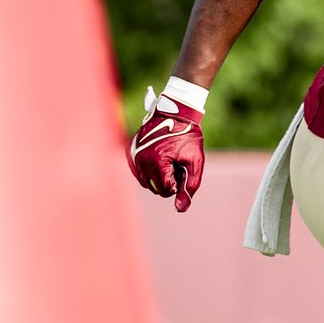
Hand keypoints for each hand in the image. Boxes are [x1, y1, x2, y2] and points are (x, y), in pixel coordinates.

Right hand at [127, 87, 204, 211]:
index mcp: (155, 165)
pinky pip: (138, 170)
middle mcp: (139, 161)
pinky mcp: (129, 151)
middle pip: (155, 187)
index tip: (182, 167)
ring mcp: (132, 156)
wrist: (176, 112)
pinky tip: (158, 155)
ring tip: (167, 157)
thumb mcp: (194, 163)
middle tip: (176, 161)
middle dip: (167, 179)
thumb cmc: (188, 138)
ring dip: (157, 174)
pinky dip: (148, 168)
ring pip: (145, 180)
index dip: (178, 182)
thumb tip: (180, 209)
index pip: (165, 191)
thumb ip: (188, 188)